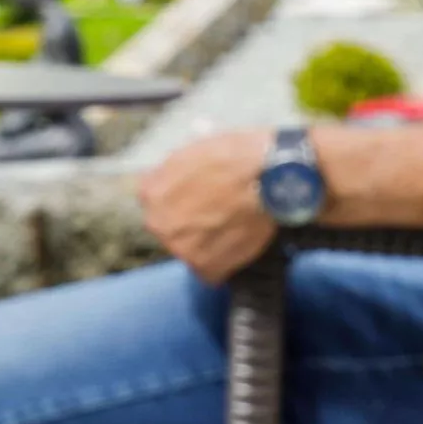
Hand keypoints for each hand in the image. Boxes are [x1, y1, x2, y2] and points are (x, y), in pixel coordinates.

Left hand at [138, 130, 275, 284]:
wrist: (270, 176)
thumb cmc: (237, 156)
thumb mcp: (193, 151)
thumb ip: (173, 174)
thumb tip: (171, 184)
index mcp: (152, 192)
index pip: (156, 204)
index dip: (180, 201)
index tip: (198, 200)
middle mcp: (159, 223)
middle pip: (171, 230)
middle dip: (190, 226)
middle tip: (219, 216)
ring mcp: (181, 248)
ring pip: (190, 252)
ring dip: (208, 246)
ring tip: (234, 230)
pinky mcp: (206, 268)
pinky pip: (211, 272)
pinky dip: (225, 264)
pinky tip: (240, 246)